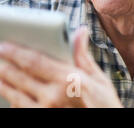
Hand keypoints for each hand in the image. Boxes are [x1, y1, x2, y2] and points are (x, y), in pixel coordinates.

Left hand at [0, 27, 122, 107]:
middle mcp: (53, 97)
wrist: (106, 124)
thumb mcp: (98, 78)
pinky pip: (19, 109)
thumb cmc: (103, 105)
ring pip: (14, 95)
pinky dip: (11, 99)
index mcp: (69, 80)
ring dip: (3, 82)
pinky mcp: (39, 119)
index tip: (5, 45)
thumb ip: (83, 55)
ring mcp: (44, 111)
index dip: (16, 52)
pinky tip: (9, 92)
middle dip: (5, 65)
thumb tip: (80, 32)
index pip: (35, 62)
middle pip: (19, 77)